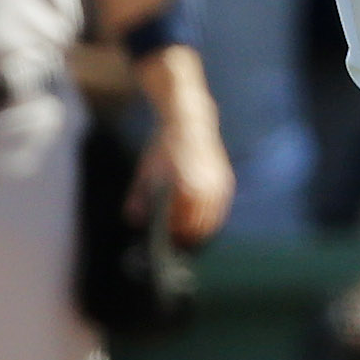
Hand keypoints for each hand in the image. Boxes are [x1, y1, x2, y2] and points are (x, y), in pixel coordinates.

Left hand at [133, 110, 235, 244]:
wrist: (190, 123)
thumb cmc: (165, 147)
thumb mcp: (147, 171)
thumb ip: (139, 197)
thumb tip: (133, 220)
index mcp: (186, 188)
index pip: (181, 225)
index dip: (172, 234)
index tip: (164, 236)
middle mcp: (207, 189)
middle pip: (199, 228)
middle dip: (186, 235)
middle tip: (174, 236)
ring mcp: (219, 186)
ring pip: (212, 222)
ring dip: (199, 228)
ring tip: (185, 228)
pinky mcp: (226, 182)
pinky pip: (220, 210)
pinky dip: (210, 217)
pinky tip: (197, 215)